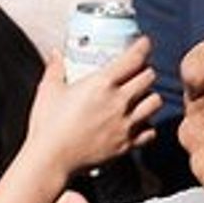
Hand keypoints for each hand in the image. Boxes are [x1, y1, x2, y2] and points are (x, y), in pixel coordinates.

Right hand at [24, 38, 161, 174]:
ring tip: (141, 96)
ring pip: (155, 102)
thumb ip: (55, 69)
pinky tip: (138, 122)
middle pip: (149, 77)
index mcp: (102, 84)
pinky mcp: (127, 145)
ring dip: (150, 95)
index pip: (134, 58)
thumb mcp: (48, 90)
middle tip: (138, 70)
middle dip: (145, 70)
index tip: (144, 43)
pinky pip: (150, 131)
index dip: (143, 47)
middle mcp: (119, 102)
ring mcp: (126, 124)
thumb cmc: (48, 126)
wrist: (51, 160)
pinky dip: (148, 125)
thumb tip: (56, 54)